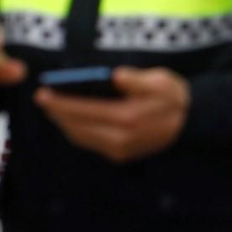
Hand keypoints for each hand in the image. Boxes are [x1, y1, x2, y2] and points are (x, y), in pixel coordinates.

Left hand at [35, 67, 189, 163]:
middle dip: (57, 112)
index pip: (85, 110)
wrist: (189, 123)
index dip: (62, 102)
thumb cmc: (173, 97)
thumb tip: (116, 76)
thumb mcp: (161, 80)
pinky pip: (89, 142)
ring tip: (53, 107)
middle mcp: (120, 138)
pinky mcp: (119, 155)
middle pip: (77, 127)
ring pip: (80, 137)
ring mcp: (118, 150)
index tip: (43, 93)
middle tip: (42, 98)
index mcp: (129, 117)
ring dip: (64, 123)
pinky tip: (71, 118)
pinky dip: (76, 130)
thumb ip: (137, 79)